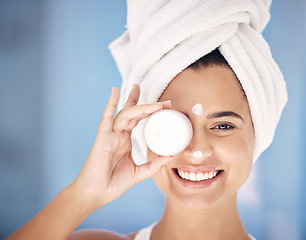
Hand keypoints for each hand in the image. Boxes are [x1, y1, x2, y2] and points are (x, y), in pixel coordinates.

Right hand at [70, 84, 171, 206]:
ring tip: (155, 103)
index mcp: (125, 141)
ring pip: (125, 115)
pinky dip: (110, 105)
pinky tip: (115, 92)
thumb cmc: (112, 183)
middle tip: (165, 102)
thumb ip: (154, 165)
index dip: (150, 111)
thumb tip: (170, 155)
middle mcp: (118, 135)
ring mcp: (110, 135)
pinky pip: (106, 119)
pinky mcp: (102, 139)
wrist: (95, 194)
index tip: (165, 106)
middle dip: (148, 105)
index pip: (138, 120)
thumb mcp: (139, 173)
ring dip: (139, 105)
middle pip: (133, 113)